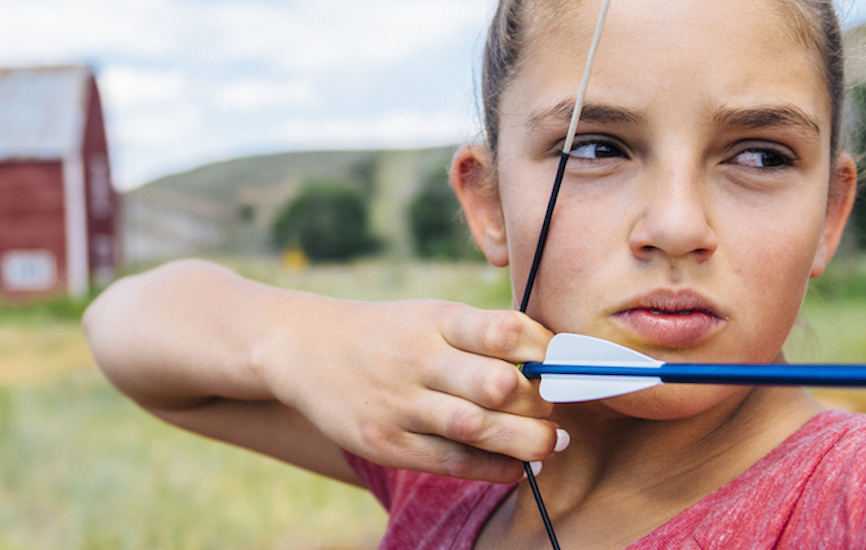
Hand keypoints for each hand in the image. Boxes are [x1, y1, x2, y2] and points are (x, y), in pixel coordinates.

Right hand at [264, 299, 560, 482]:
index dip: (545, 351)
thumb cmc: (388, 335)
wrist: (303, 350)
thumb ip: (484, 336)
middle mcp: (418, 359)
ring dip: (527, 441)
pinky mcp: (386, 443)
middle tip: (557, 410)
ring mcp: (400, 404)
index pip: (504, 331)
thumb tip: (555, 362)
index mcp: (436, 319)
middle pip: (498, 385)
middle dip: (540, 403)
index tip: (562, 365)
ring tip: (551, 445)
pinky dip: (494, 468)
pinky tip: (516, 467)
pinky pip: (452, 462)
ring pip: (477, 428)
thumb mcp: (429, 317)